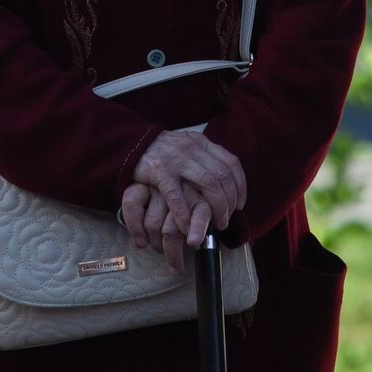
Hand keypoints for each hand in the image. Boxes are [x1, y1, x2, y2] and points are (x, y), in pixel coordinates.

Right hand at [123, 129, 246, 268]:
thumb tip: (227, 182)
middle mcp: (192, 149)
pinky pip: (177, 196)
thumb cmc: (163, 153)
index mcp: (201, 143)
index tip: (240, 205)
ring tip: (215, 226)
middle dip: (228, 202)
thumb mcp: (187, 148)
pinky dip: (185, 214)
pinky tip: (188, 227)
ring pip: (208, 184)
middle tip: (226, 220)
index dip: (240, 186)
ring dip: (216, 208)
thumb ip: (204, 159)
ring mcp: (176, 159)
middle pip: (222, 176)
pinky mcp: (159, 171)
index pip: (231, 163)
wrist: (131, 144)